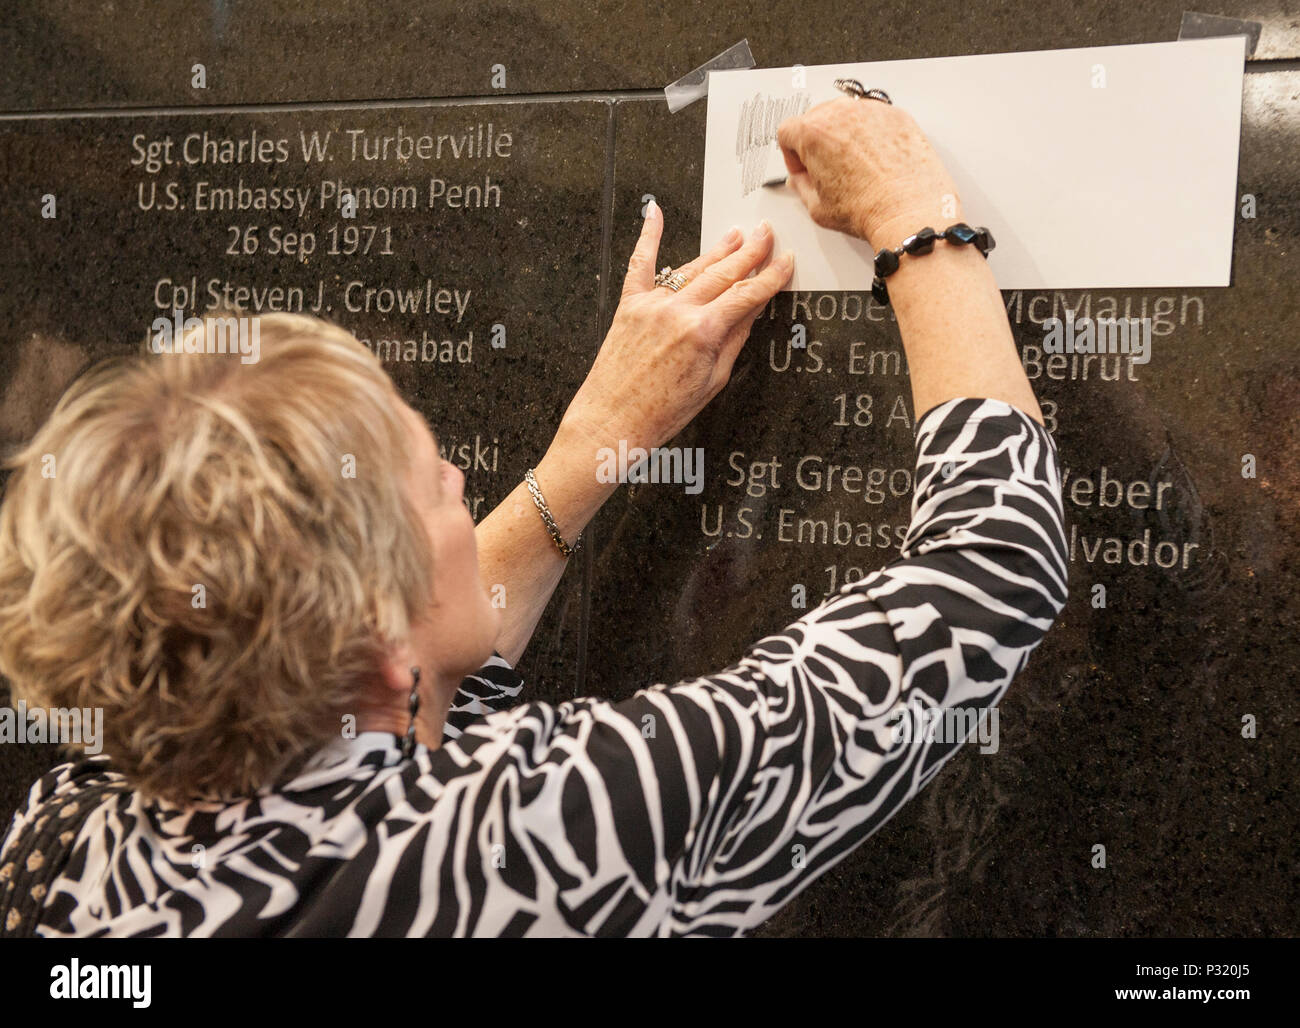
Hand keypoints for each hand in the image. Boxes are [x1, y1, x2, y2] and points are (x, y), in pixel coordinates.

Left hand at [560, 201, 793, 453]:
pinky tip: (654, 213)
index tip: (785, 261)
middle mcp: (677, 312)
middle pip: (723, 273)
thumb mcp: (713, 381)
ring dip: (717, 249)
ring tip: (736, 234)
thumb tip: (751, 312)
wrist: (612, 421)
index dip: (771, 276)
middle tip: (766, 234)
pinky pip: (639, 265)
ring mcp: (651, 305)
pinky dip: (648, 237)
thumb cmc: (661, 412)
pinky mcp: (628, 306)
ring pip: (691, 268)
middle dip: (749, 252)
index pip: (747, 295)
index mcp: (703, 332)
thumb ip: (733, 340)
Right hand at [776, 97, 961, 250]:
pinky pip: (875, 119)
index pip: (788, 131)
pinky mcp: (895, 114)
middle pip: (816, 118)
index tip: (801, 167)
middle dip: (817, 143)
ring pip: (846, 116)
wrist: (908, 210)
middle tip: (827, 169)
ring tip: (854, 166)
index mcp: (813, 132)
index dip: (791, 154)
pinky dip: (872, 135)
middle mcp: (840, 113)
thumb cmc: (867, 208)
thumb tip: (801, 179)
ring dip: (844, 135)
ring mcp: (870, 110)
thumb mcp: (817, 207)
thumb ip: (802, 186)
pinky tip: (876, 161)